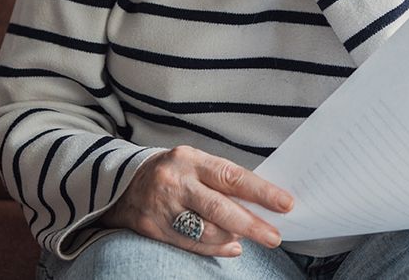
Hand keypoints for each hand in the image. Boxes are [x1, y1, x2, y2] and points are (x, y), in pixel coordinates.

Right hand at [98, 145, 294, 256]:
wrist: (123, 183)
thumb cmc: (173, 172)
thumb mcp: (195, 165)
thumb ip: (223, 181)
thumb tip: (260, 204)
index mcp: (190, 160)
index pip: (232, 176)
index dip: (261, 191)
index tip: (285, 203)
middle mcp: (176, 182)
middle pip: (219, 208)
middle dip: (251, 225)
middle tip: (274, 237)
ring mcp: (163, 207)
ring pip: (206, 231)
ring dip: (232, 237)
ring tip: (246, 238)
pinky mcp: (154, 228)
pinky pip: (191, 244)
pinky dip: (215, 248)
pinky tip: (231, 247)